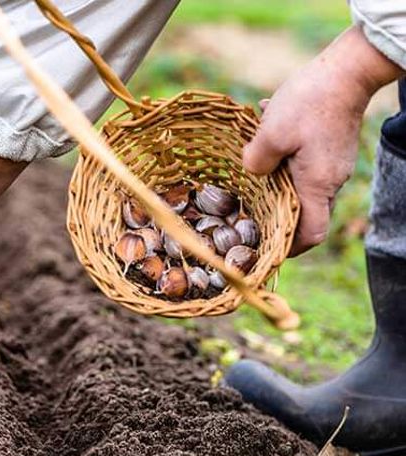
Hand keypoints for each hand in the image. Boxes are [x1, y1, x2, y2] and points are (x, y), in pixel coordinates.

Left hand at [243, 27, 403, 255]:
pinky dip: (284, 155)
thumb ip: (255, 161)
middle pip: (304, 212)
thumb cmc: (310, 102)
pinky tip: (266, 128)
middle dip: (276, 213)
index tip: (268, 247)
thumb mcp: (271, 133)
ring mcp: (333, 163)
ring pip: (301, 183)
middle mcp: (331, 180)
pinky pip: (304, 161)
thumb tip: (251, 173)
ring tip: (254, 159)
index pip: (311, 234)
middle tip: (248, 210)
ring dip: (276, 177)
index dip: (290, 247)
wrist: (347, 69)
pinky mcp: (331, 147)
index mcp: (317, 185)